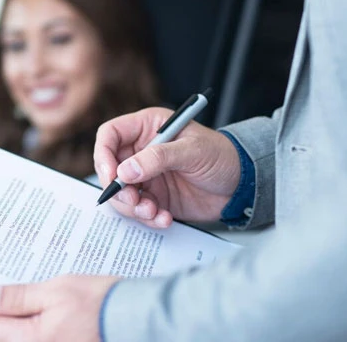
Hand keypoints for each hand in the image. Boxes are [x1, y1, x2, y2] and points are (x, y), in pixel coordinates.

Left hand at [0, 275, 118, 341]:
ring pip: (22, 339)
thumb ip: (17, 297)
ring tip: (55, 309)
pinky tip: (63, 320)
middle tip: (39, 298)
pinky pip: (41, 341)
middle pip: (4, 336)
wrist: (133, 320)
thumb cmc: (98, 304)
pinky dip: (46, 330)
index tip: (13, 293)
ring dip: (31, 323)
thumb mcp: (55, 290)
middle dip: (14, 315)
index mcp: (30, 341)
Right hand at [94, 107, 240, 226]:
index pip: (110, 135)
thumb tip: (125, 171)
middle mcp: (141, 151)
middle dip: (118, 188)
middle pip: (110, 168)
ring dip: (133, 207)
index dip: (103, 154)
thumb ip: (158, 158)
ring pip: (121, 193)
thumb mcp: (191, 151)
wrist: (242, 185)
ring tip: (153, 212)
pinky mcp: (155, 197)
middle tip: (133, 201)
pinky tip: (165, 218)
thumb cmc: (221, 155)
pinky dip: (148, 218)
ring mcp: (147, 175)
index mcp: (147, 127)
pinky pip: (138, 210)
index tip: (111, 176)